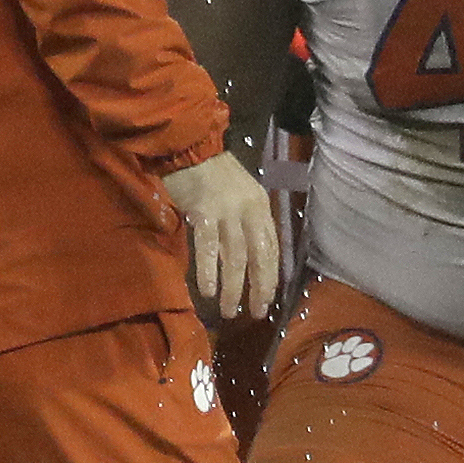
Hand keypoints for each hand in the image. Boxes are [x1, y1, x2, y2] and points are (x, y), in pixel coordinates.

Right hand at [162, 152, 279, 320]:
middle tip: (255, 313)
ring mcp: (226, 213)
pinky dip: (209, 272)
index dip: (271, 276)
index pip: (272, 248)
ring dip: (233, 288)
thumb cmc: (216, 174)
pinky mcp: (203, 214)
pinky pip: (208, 249)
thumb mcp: (244, 194)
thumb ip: (250, 221)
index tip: (268, 299)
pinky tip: (207, 290)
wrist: (192, 149)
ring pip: (235, 258)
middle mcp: (248, 211)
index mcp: (261, 207)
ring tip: (229, 310)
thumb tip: (253, 257)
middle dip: (259, 288)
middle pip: (258, 257)